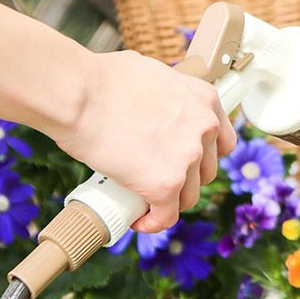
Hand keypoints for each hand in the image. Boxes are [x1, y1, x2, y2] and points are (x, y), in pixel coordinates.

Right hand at [52, 50, 236, 232]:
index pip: (221, 140)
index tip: (186, 161)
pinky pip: (166, 215)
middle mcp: (204, 127)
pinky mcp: (165, 184)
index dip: (203, 155)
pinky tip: (138, 220)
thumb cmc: (101, 80)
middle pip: (206, 171)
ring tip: (145, 200)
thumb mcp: (152, 76)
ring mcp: (187, 157)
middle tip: (159, 179)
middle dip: (185, 178)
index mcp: (203, 99)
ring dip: (169, 201)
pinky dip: (153, 222)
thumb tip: (158, 110)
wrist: (78, 94)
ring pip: (188, 196)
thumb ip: (167, 98)